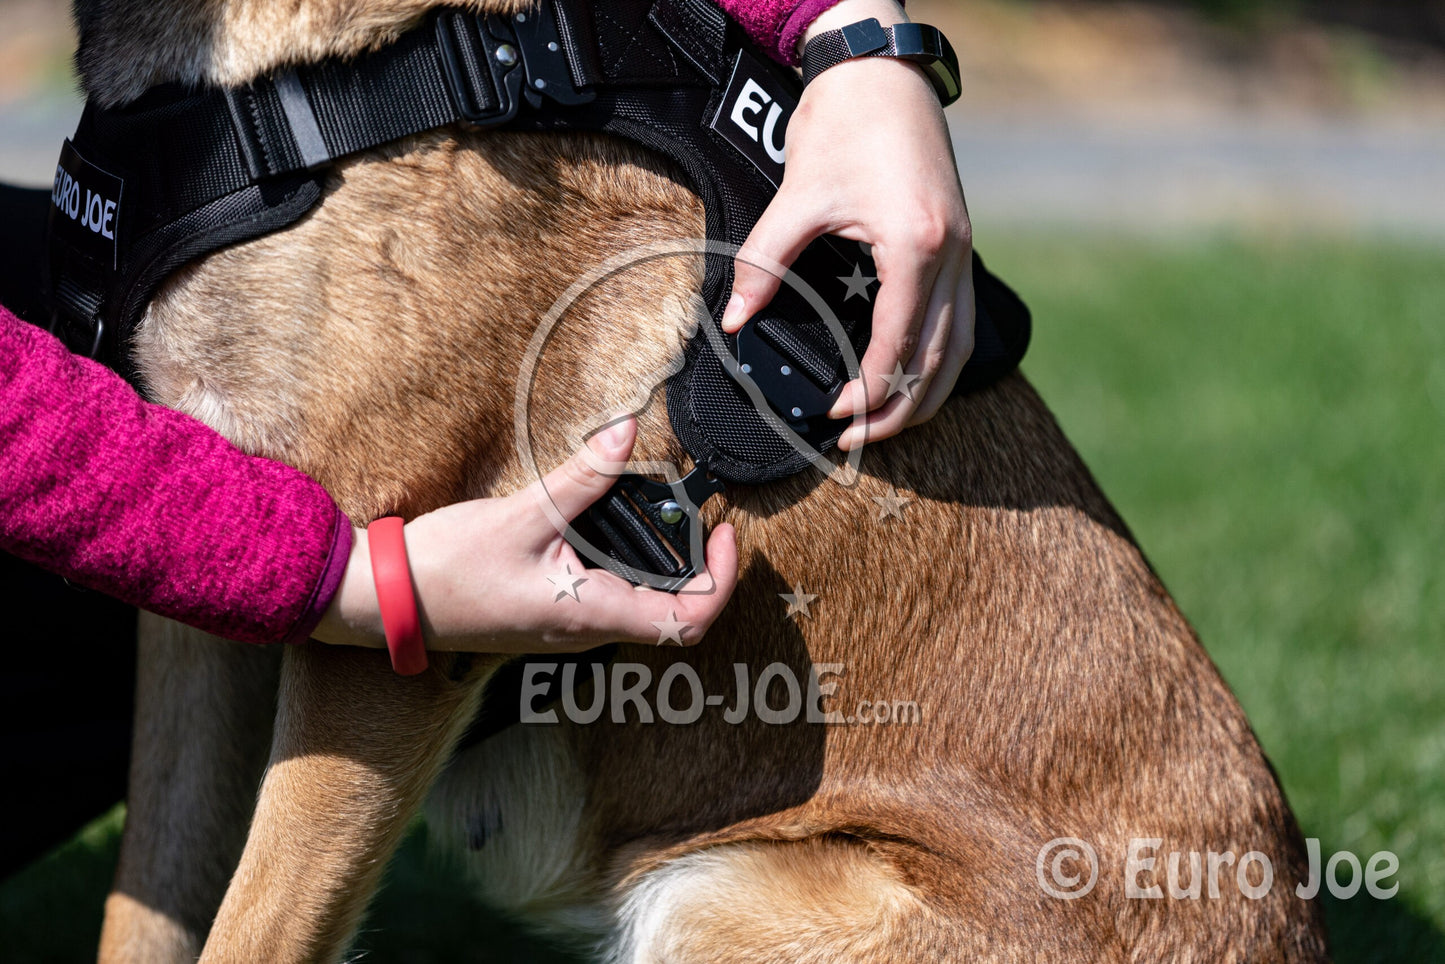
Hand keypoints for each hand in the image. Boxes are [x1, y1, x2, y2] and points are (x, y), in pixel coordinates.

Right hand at [313, 418, 737, 652]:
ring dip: (661, 562)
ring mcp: (569, 624)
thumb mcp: (523, 515)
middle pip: (672, 611)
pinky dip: (625, 559)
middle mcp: (588, 629)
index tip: (723, 534)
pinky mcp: (552, 610)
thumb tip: (627, 433)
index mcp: (591, 615)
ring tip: (659, 509)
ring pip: (640, 601)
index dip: (722, 582)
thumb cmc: (447, 571)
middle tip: (697, 513)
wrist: (387, 599)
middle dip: (698, 564)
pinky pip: (608, 591)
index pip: (687, 623)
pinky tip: (609, 521)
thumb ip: (581, 478)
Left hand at [720, 0, 974, 451]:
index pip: (897, 343)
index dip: (867, 388)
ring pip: (960, 348)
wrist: (882, 70)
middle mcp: (952, 255)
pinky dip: (940, 360)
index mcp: (916, 245)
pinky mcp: (962, 246)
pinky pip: (961, 321)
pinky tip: (912, 378)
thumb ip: (765, 261)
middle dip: (899, 408)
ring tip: (887, 423)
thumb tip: (734, 319)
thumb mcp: (797, 196)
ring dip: (927, 393)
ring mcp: (965, 252)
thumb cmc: (843, 123)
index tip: (834, 415)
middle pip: (938, 361)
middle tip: (858, 438)